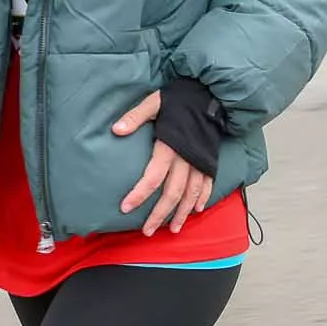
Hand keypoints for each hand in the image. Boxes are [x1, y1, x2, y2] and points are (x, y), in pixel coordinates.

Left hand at [114, 91, 214, 236]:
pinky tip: (196, 210)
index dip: (139, 194)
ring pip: (191, 194)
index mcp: (170, 147)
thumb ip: (135, 116)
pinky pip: (208, 184)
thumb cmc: (180, 99)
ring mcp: (201, 162)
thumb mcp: (154, 102)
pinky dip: (203, 198)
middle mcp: (187, 159)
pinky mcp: (210, 160)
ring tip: (173, 229)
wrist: (210, 94)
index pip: (153, 177)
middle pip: (173, 193)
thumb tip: (116, 130)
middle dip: (160, 214)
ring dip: (182, 214)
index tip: (126, 208)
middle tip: (147, 231)